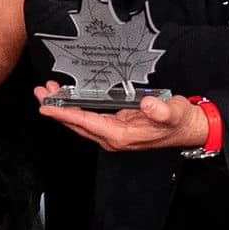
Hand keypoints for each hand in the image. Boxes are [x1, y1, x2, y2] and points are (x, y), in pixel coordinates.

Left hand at [35, 87, 207, 152]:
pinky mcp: (114, 126)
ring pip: (80, 122)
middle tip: (41, 93)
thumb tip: (148, 105)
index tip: (47, 108)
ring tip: (47, 92)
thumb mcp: (174, 112)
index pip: (87, 124)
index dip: (65, 115)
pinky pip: (88, 119)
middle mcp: (113, 137)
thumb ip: (161, 110)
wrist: (187, 128)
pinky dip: (74, 108)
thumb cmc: (178, 121)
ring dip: (62, 108)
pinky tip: (66, 98)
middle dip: (57, 109)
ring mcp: (112, 133)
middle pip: (77, 124)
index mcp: (122, 135)